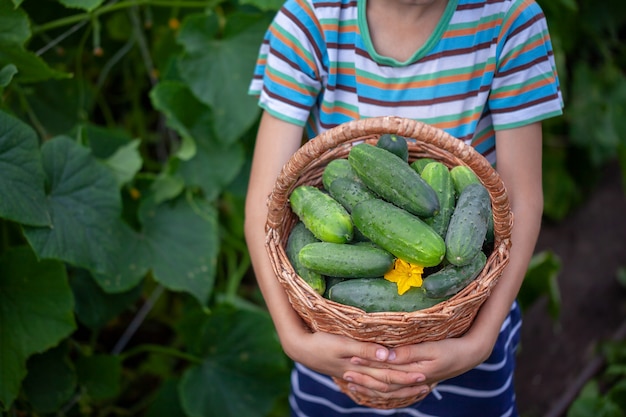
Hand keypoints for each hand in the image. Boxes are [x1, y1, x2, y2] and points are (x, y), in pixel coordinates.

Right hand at [281, 329, 432, 397]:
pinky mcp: (347, 371)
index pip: (388, 374)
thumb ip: (365, 349)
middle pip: (387, 382)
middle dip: (406, 384)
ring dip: (396, 388)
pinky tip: (386, 387)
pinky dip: (380, 387)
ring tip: (412, 388)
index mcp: (360, 367)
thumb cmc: (320, 342)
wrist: (299, 347)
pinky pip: (368, 383)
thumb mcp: (342, 344)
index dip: (406, 376)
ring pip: (379, 385)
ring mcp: (352, 374)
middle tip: (427, 383)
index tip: (425, 375)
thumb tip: (388, 355)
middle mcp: (359, 373)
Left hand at [341, 334, 492, 398]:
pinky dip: (383, 389)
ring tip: (352, 381)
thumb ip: (408, 353)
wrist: (471, 354)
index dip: (367, 364)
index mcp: (413, 372)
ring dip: (370, 385)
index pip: (385, 371)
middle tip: (343, 373)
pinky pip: (397, 388)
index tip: (349, 357)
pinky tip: (373, 387)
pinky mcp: (417, 378)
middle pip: (383, 382)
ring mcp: (415, 381)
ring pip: (388, 388)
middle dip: (363, 378)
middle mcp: (412, 379)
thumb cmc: (452, 348)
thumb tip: (386, 355)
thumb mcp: (431, 349)